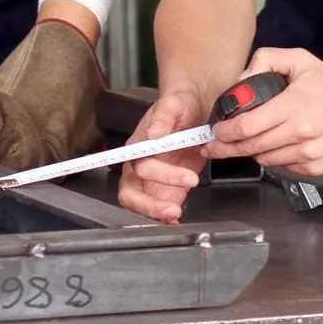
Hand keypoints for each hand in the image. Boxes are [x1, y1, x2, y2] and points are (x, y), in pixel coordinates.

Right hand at [116, 89, 205, 223]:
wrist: (192, 110)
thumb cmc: (180, 105)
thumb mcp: (175, 104)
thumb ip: (165, 116)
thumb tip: (154, 132)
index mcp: (139, 144)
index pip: (140, 166)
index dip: (159, 177)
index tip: (188, 179)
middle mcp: (140, 165)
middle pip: (130, 193)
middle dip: (150, 205)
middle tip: (175, 210)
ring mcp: (150, 179)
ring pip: (140, 204)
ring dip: (155, 214)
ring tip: (176, 216)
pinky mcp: (164, 188)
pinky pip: (157, 207)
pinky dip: (164, 217)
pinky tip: (177, 219)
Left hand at [205, 48, 322, 176]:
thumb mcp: (299, 60)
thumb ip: (266, 60)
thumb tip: (240, 81)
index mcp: (296, 105)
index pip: (248, 126)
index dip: (225, 132)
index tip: (214, 131)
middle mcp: (303, 133)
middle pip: (251, 148)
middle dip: (227, 147)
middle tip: (213, 144)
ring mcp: (311, 154)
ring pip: (265, 160)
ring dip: (251, 152)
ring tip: (245, 141)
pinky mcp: (316, 168)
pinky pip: (282, 167)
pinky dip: (272, 158)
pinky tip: (274, 144)